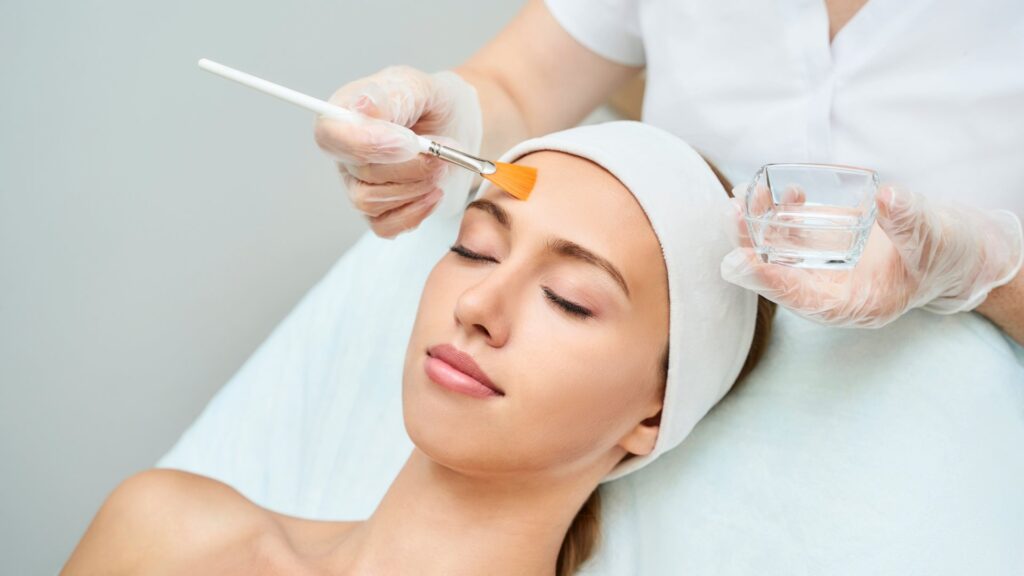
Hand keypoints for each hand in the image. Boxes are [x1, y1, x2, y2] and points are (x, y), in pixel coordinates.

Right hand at [314, 66, 481, 237]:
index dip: (365, 144)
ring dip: (415, 187)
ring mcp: (358, 184)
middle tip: (441, 153)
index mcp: (344, 114)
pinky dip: (415, 212)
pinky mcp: (378, 211)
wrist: (458, 129)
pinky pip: (384, 226)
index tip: (409, 142)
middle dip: (409, 167)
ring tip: (441, 166)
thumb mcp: (418, 86)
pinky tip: (433, 193)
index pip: (329, 135)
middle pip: (360, 173)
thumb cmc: (433, 104)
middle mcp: (345, 152)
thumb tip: (362, 107)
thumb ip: (392, 96)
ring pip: (370, 202)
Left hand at [720, 184, 1023, 327]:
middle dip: (752, 246)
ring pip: (782, 251)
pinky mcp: (829, 243)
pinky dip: (783, 213)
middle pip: (781, 275)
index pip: (805, 300)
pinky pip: (796, 233)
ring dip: (759, 225)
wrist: (960, 247)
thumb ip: (908, 220)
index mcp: (859, 304)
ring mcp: (829, 266)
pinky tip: (781, 191)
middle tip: (732, 212)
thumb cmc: (951, 251)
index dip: (771, 282)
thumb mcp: (935, 237)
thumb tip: (884, 196)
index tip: (741, 260)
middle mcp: (836, 289)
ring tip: (744, 192)